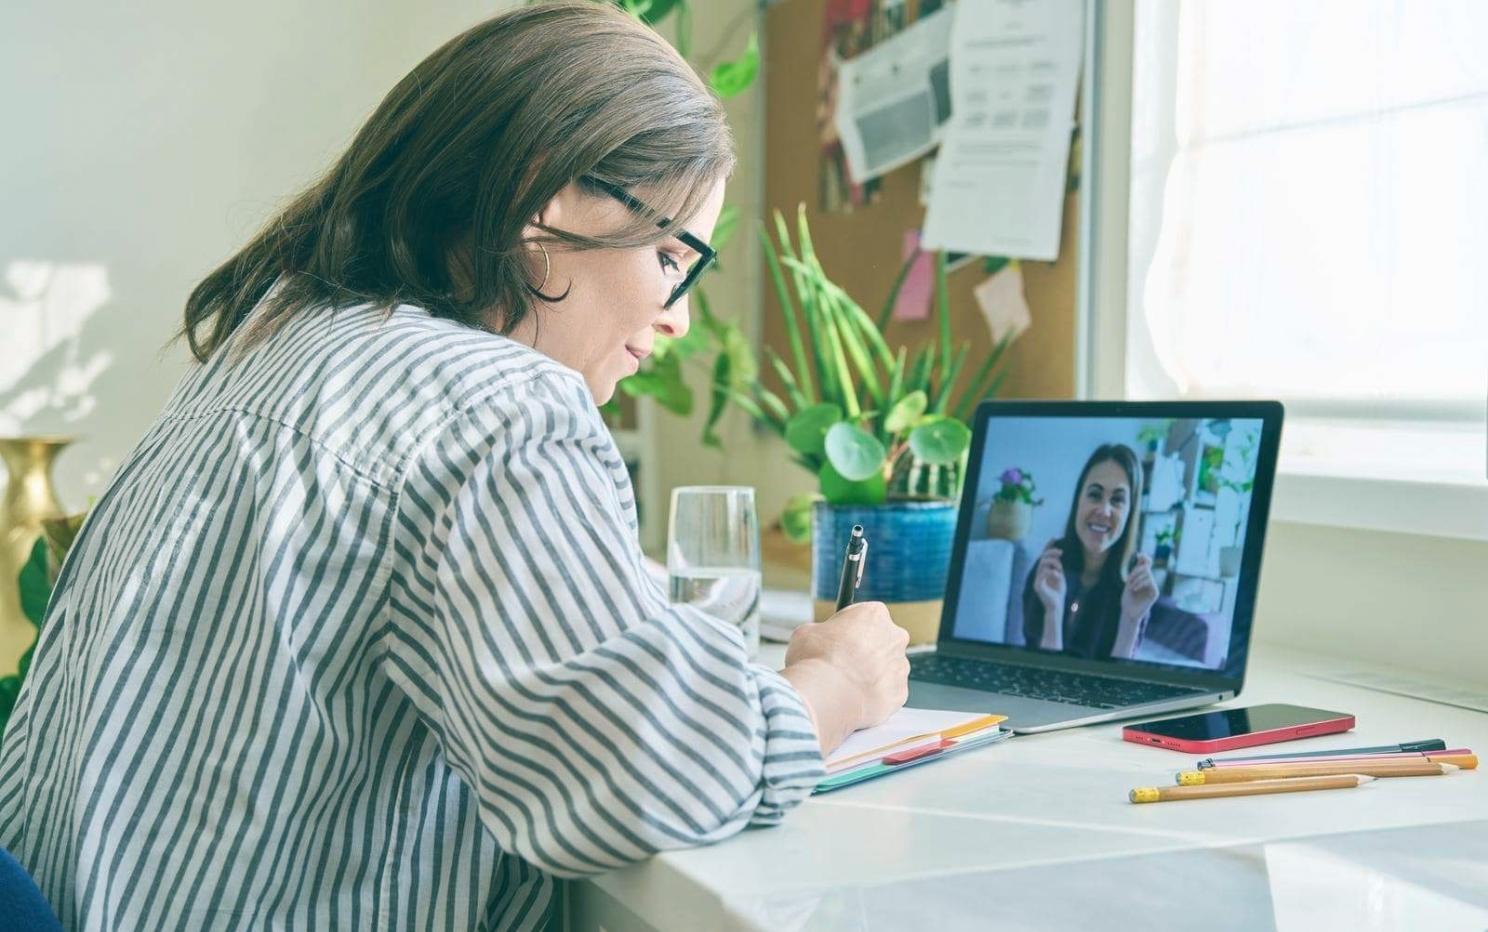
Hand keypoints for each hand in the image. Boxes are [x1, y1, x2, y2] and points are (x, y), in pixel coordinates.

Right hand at [781, 602, 909, 753]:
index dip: (849, 628)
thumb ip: (821, 631)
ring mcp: (901, 666)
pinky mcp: (901, 692)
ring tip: (847, 685)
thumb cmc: (815, 660)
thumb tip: (819, 638)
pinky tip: (856, 699)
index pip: (865, 616)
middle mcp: (895, 636)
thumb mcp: (806, 632)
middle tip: (843, 663)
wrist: (826, 697)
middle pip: (881, 641)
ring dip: (872, 674)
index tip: (838, 639)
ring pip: (887, 668)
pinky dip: (875, 695)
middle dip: (866, 650)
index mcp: (874, 614)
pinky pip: (888, 692)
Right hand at [1032, 542, 1065, 612]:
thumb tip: (1058, 555)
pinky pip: (1043, 574)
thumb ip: (1057, 567)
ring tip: (1060, 569)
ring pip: (1042, 564)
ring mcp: (1037, 579)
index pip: (1044, 556)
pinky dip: (1052, 572)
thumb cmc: (1058, 592)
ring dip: (1053, 563)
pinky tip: (1059, 576)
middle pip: (1042, 557)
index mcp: (1044, 570)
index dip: (1048, 546)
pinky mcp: (1038, 585)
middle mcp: (1039, 573)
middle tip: (1061, 552)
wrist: (1057, 606)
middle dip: (1051, 553)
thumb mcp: (1060, 576)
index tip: (1054, 538)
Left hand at [1120, 553, 1158, 622]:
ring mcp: (1153, 587)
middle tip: (1128, 579)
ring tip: (1131, 587)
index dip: (1145, 558)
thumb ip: (1136, 570)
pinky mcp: (1155, 593)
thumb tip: (1141, 555)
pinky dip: (1141, 583)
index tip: (1139, 554)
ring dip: (1137, 579)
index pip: (1147, 565)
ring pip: (1147, 575)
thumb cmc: (1127, 598)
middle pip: (1146, 568)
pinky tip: (1134, 589)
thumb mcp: (1130, 582)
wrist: (1128, 612)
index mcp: (1143, 578)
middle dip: (1136, 571)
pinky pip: (1150, 582)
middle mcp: (1149, 581)